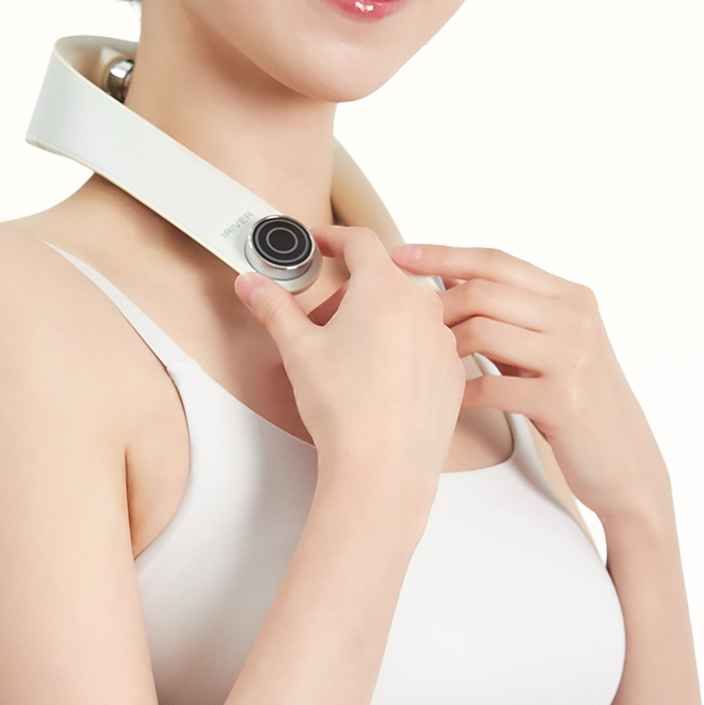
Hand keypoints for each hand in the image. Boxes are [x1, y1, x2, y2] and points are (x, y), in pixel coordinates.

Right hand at [235, 225, 464, 524]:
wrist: (383, 467)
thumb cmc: (346, 410)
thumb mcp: (297, 349)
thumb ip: (273, 306)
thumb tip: (252, 284)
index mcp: (384, 290)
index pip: (359, 241)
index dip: (332, 237)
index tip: (319, 242)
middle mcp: (422, 307)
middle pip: (381, 279)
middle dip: (348, 293)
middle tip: (319, 323)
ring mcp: (442, 340)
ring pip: (405, 312)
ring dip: (376, 320)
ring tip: (349, 356)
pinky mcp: (451, 371)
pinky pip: (424, 344)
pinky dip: (401, 348)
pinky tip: (378, 380)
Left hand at [392, 243, 670, 524]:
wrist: (626, 462)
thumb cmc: (575, 403)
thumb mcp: (553, 347)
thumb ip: (513, 316)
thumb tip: (448, 280)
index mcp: (571, 296)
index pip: (496, 261)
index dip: (443, 254)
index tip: (399, 255)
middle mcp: (575, 318)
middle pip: (484, 292)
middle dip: (437, 307)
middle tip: (407, 328)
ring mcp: (572, 357)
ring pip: (483, 332)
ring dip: (444, 349)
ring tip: (426, 366)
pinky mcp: (563, 400)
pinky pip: (492, 387)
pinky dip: (463, 393)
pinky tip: (449, 402)